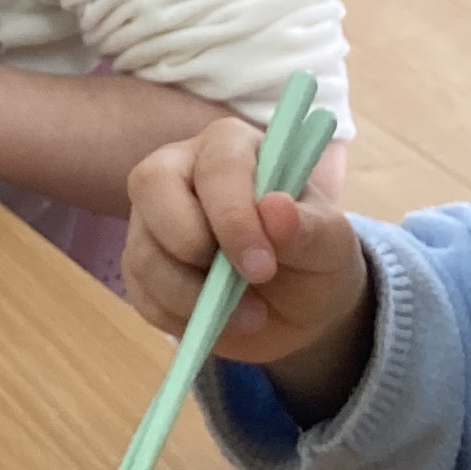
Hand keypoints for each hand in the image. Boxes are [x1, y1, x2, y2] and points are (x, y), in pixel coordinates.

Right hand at [122, 115, 363, 363]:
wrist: (298, 307)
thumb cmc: (313, 256)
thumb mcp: (330, 245)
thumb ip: (308, 227)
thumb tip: (275, 208)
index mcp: (232, 148)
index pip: (217, 165)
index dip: (233, 216)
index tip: (262, 267)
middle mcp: (180, 170)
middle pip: (151, 184)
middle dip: (191, 245)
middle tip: (243, 285)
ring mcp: (152, 217)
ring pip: (143, 250)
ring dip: (192, 296)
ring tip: (248, 316)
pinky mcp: (140, 264)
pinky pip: (140, 293)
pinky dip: (180, 318)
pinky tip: (219, 321)